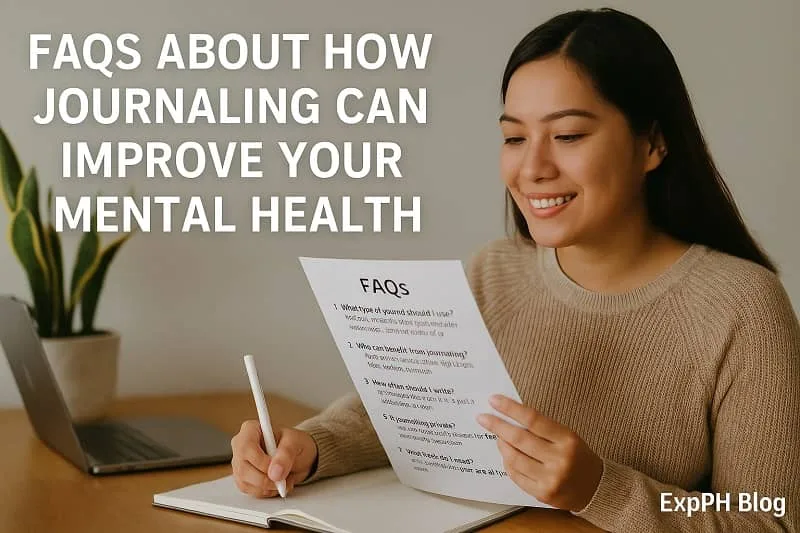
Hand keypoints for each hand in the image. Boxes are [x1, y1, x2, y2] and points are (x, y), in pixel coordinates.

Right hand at [230, 420, 318, 497]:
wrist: (299, 457)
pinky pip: (250, 491)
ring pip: (245, 482)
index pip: (245, 446)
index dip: (260, 460)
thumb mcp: (296, 442)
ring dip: (267, 487)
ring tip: (283, 479)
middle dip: (265, 478)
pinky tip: (277, 484)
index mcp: (250, 430)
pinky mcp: (243, 479)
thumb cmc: (295, 443)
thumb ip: (286, 454)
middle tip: (282, 478)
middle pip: (243, 468)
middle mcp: (241, 446)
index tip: (274, 466)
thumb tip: (275, 472)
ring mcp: (240, 463)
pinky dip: (266, 492)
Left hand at [476, 395, 602, 511]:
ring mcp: (550, 478)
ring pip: (514, 458)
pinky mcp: (542, 493)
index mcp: (567, 439)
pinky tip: (506, 455)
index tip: (493, 400)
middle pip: (519, 439)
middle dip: (497, 426)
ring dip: (501, 445)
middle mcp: (559, 459)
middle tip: (483, 418)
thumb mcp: (567, 436)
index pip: (533, 419)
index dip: (510, 409)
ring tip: (497, 437)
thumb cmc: (579, 457)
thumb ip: (542, 428)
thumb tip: (510, 417)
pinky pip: (516, 475)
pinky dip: (507, 463)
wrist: (596, 488)